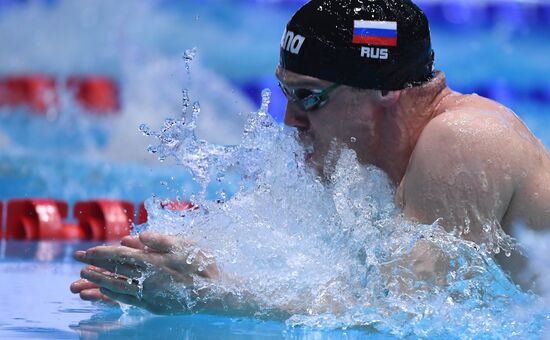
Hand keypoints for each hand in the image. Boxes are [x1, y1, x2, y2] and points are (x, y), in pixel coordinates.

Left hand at [70, 231, 219, 313]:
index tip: (87, 251)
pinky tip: (104, 293)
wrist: (216, 290)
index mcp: (153, 260)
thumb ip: (160, 240)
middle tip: (77, 261)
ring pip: (117, 288)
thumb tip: (137, 237)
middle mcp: (147, 278)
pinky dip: (114, 296)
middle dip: (94, 265)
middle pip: (115, 271)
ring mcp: (149, 294)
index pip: (120, 256)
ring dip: (98, 282)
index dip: (102, 253)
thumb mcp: (184, 244)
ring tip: (82, 278)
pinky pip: (128, 301)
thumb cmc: (202, 263)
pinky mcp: (153, 305)